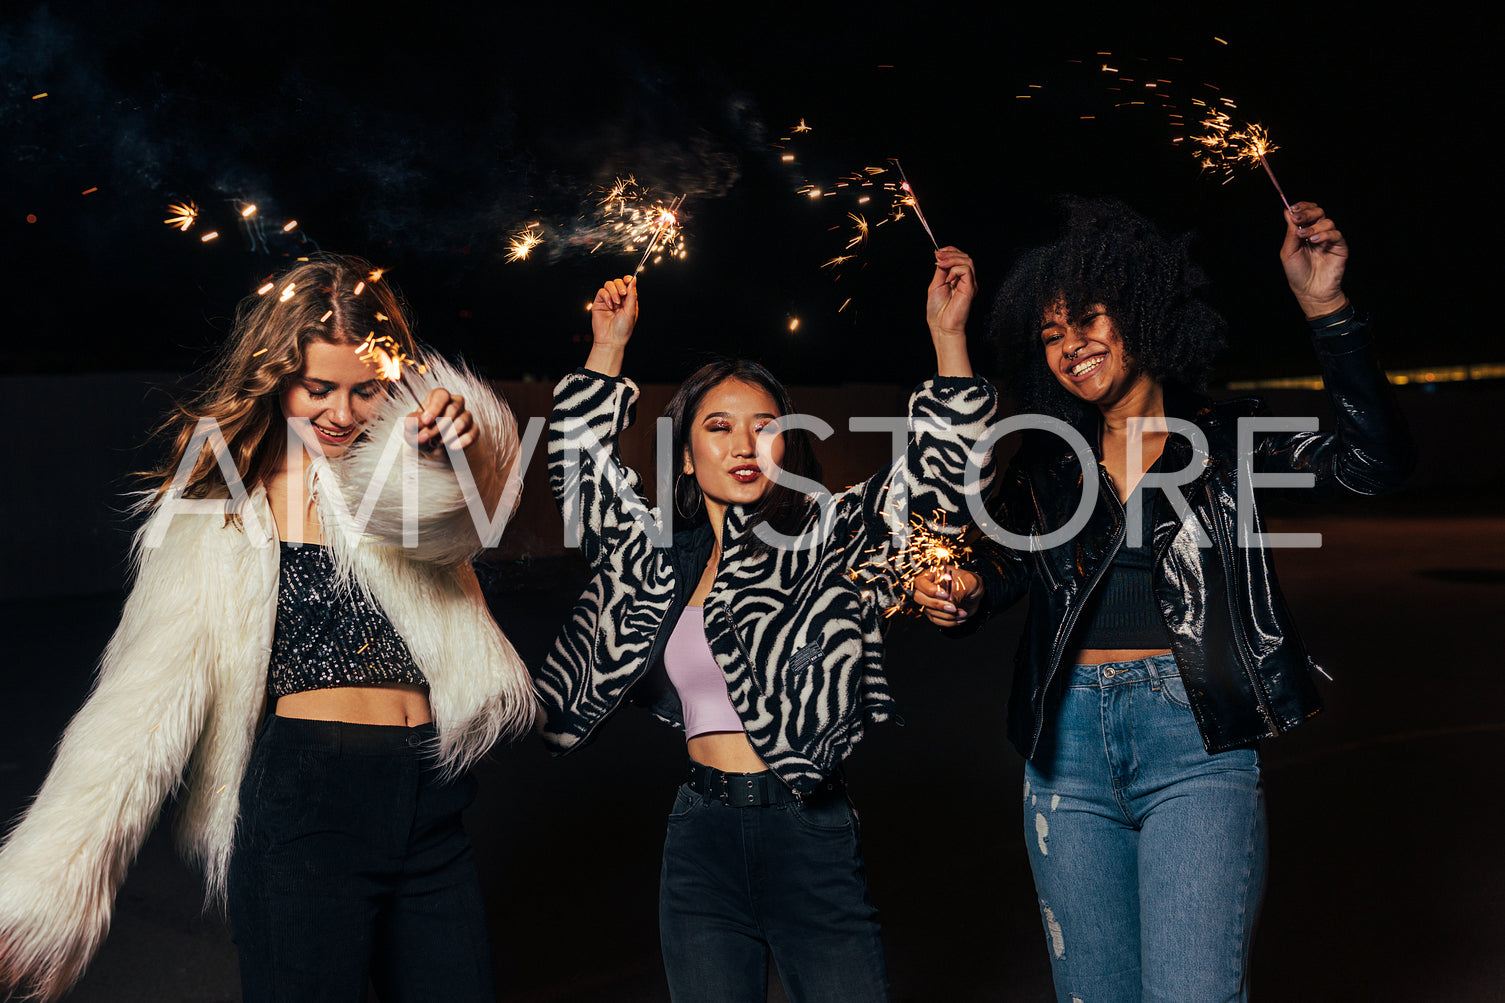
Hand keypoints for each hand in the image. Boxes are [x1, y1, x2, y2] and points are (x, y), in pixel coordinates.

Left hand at [411, 387, 477, 452]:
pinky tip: (451, 446)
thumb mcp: (411, 431)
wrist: (436, 452)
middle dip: (438, 427)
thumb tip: (419, 421)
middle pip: (452, 409)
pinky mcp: (474, 429)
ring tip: (438, 442)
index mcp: (438, 398)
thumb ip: (411, 423)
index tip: (426, 421)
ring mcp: (466, 416)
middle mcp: (454, 403)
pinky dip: (459, 443)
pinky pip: (471, 435)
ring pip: (462, 422)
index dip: (434, 407)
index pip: (441, 395)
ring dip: (447, 436)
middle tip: (427, 437)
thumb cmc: (423, 435)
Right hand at [585, 275, 637, 376]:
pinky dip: (606, 296)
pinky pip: (602, 292)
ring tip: (616, 303)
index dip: (628, 279)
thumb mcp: (631, 311)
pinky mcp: (599, 302)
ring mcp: (608, 300)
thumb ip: (632, 295)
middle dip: (620, 286)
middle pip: (618, 282)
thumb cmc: (623, 329)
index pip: (628, 284)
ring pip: (609, 284)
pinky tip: (610, 305)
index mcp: (628, 300)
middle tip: (622, 294)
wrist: (611, 340)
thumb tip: (634, 280)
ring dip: (613, 291)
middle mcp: (618, 299)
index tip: (629, 280)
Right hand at [912, 567, 982, 626]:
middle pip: (919, 597)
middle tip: (953, 607)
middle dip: (936, 604)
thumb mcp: (969, 582)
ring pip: (929, 611)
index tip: (945, 595)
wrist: (975, 594)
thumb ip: (958, 590)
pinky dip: (949, 622)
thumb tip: (950, 600)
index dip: (929, 590)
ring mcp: (931, 600)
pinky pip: (936, 620)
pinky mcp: (936, 612)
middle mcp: (929, 587)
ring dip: (947, 615)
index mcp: (933, 575)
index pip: (920, 582)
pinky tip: (960, 618)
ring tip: (963, 612)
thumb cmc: (970, 582)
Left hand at [926, 247, 975, 377]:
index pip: (960, 258)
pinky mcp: (970, 288)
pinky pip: (966, 270)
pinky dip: (955, 268)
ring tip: (940, 264)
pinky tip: (947, 277)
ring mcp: (970, 284)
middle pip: (965, 257)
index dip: (950, 251)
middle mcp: (966, 280)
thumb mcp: (936, 284)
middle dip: (950, 253)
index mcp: (958, 279)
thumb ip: (941, 270)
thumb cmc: (938, 311)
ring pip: (967, 260)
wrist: (941, 326)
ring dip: (952, 259)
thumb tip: (940, 255)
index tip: (938, 253)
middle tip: (937, 257)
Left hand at [1281, 201, 1348, 318]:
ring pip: (1327, 222)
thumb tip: (1287, 212)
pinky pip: (1336, 234)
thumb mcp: (1289, 251)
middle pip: (1318, 212)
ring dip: (1314, 226)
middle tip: (1298, 218)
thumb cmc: (1298, 274)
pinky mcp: (1339, 246)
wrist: (1310, 291)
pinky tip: (1315, 240)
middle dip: (1308, 212)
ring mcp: (1329, 239)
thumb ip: (1290, 232)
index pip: (1306, 213)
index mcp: (1304, 233)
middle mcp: (1318, 233)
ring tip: (1305, 236)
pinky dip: (1325, 234)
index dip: (1301, 208)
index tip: (1293, 209)